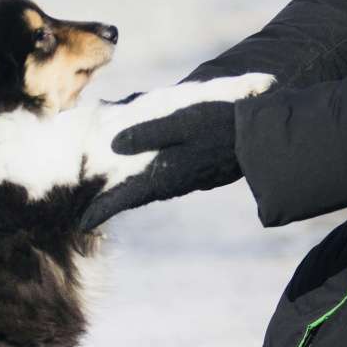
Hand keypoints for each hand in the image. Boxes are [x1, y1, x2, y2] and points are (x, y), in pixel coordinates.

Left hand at [80, 101, 238, 230]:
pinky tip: (139, 167)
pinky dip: (144, 177)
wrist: (263, 135)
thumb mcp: (182, 123)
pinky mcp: (193, 170)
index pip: (125, 198)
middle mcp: (171, 182)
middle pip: (132, 195)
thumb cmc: (221, 125)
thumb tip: (113, 144)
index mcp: (164, 176)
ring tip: (105, 188)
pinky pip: (161, 177)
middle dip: (109, 200)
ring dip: (126, 190)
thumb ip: (148, 134)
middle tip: (86, 205)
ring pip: (146, 186)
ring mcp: (183, 177)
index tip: (83, 223)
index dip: (102, 210)